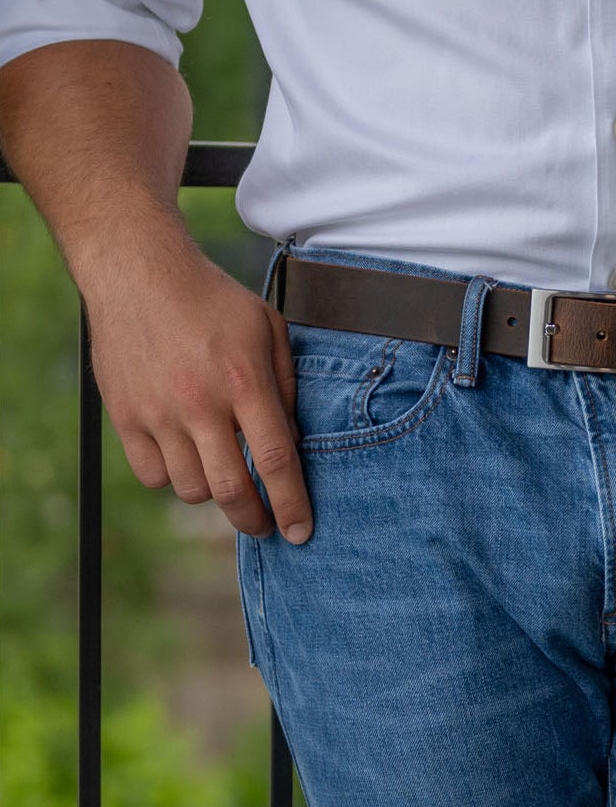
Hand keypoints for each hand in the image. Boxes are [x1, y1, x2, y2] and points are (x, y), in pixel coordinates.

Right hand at [78, 228, 311, 542]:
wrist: (138, 274)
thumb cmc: (214, 301)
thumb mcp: (269, 329)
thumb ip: (285, 385)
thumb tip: (293, 441)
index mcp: (244, 382)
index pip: (276, 460)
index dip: (291, 504)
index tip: (301, 532)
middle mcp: (200, 404)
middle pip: (231, 490)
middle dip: (254, 520)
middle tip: (266, 527)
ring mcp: (157, 414)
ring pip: (191, 489)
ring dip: (214, 493)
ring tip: (224, 472)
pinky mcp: (124, 417)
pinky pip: (153, 476)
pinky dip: (173, 477)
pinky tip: (187, 457)